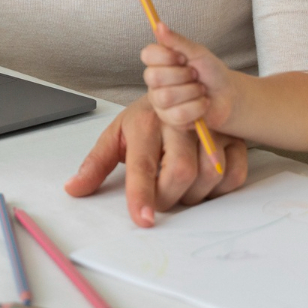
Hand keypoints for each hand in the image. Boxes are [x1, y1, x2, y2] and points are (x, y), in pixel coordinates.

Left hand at [64, 96, 247, 226]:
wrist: (181, 89)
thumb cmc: (146, 119)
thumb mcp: (116, 135)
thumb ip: (95, 164)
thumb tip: (73, 189)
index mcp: (146, 122)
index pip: (143, 164)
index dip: (142, 194)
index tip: (143, 219)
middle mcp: (180, 121)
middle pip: (181, 172)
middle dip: (169, 197)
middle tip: (159, 199)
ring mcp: (211, 128)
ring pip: (210, 174)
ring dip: (194, 195)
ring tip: (179, 187)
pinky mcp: (234, 137)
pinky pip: (233, 174)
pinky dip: (219, 189)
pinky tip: (203, 183)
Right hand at [141, 23, 236, 131]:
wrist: (228, 96)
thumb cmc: (211, 72)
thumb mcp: (197, 52)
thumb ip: (177, 41)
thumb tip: (159, 25)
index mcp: (159, 63)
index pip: (147, 55)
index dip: (166, 57)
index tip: (183, 58)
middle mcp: (155, 83)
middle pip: (154, 77)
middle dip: (183, 76)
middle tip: (196, 76)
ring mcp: (160, 102)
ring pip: (167, 97)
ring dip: (192, 92)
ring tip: (201, 90)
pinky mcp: (170, 120)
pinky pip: (178, 114)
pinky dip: (197, 108)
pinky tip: (202, 104)